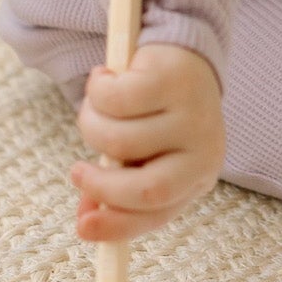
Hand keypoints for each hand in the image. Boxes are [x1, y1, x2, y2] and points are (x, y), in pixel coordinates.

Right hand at [69, 43, 225, 242]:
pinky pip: (114, 98)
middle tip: (77, 173)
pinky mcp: (173, 79)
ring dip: (91, 125)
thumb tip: (86, 218)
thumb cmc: (158, 114)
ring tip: (95, 109)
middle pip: (147, 188)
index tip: (81, 228)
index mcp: (197, 175)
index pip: (158, 213)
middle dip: (102, 186)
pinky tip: (103, 77)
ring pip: (119, 140)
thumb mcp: (143, 154)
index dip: (117, 226)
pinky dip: (96, 89)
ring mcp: (192, 114)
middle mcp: (204, 148)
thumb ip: (118, 186)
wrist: (183, 54)